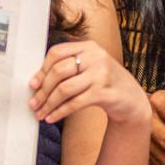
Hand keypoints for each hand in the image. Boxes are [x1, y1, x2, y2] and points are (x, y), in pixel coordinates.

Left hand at [29, 41, 151, 127]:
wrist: (131, 99)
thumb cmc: (105, 83)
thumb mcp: (90, 67)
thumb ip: (69, 67)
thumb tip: (37, 82)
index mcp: (89, 47)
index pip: (57, 52)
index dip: (42, 69)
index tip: (33, 85)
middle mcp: (96, 57)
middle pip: (59, 71)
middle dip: (42, 90)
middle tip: (33, 104)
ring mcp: (102, 75)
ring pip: (65, 89)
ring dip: (48, 103)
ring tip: (40, 113)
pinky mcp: (104, 93)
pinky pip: (75, 103)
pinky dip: (60, 112)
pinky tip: (52, 117)